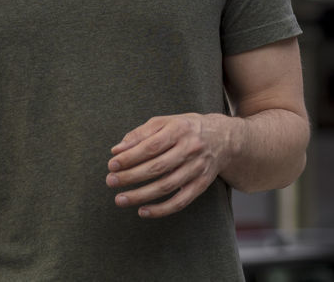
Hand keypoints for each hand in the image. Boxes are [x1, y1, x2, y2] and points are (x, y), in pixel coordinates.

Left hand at [106, 113, 231, 218]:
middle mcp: (190, 149)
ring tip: (120, 199)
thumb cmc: (185, 128)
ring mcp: (197, 168)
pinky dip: (161, 209)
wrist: (223, 138)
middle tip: (110, 181)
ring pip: (166, 186)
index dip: (130, 156)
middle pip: (157, 167)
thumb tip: (117, 150)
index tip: (112, 164)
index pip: (151, 146)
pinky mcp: (201, 184)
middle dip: (131, 176)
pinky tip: (142, 211)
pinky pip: (180, 201)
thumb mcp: (165, 122)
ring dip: (141, 195)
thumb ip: (140, 134)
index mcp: (179, 129)